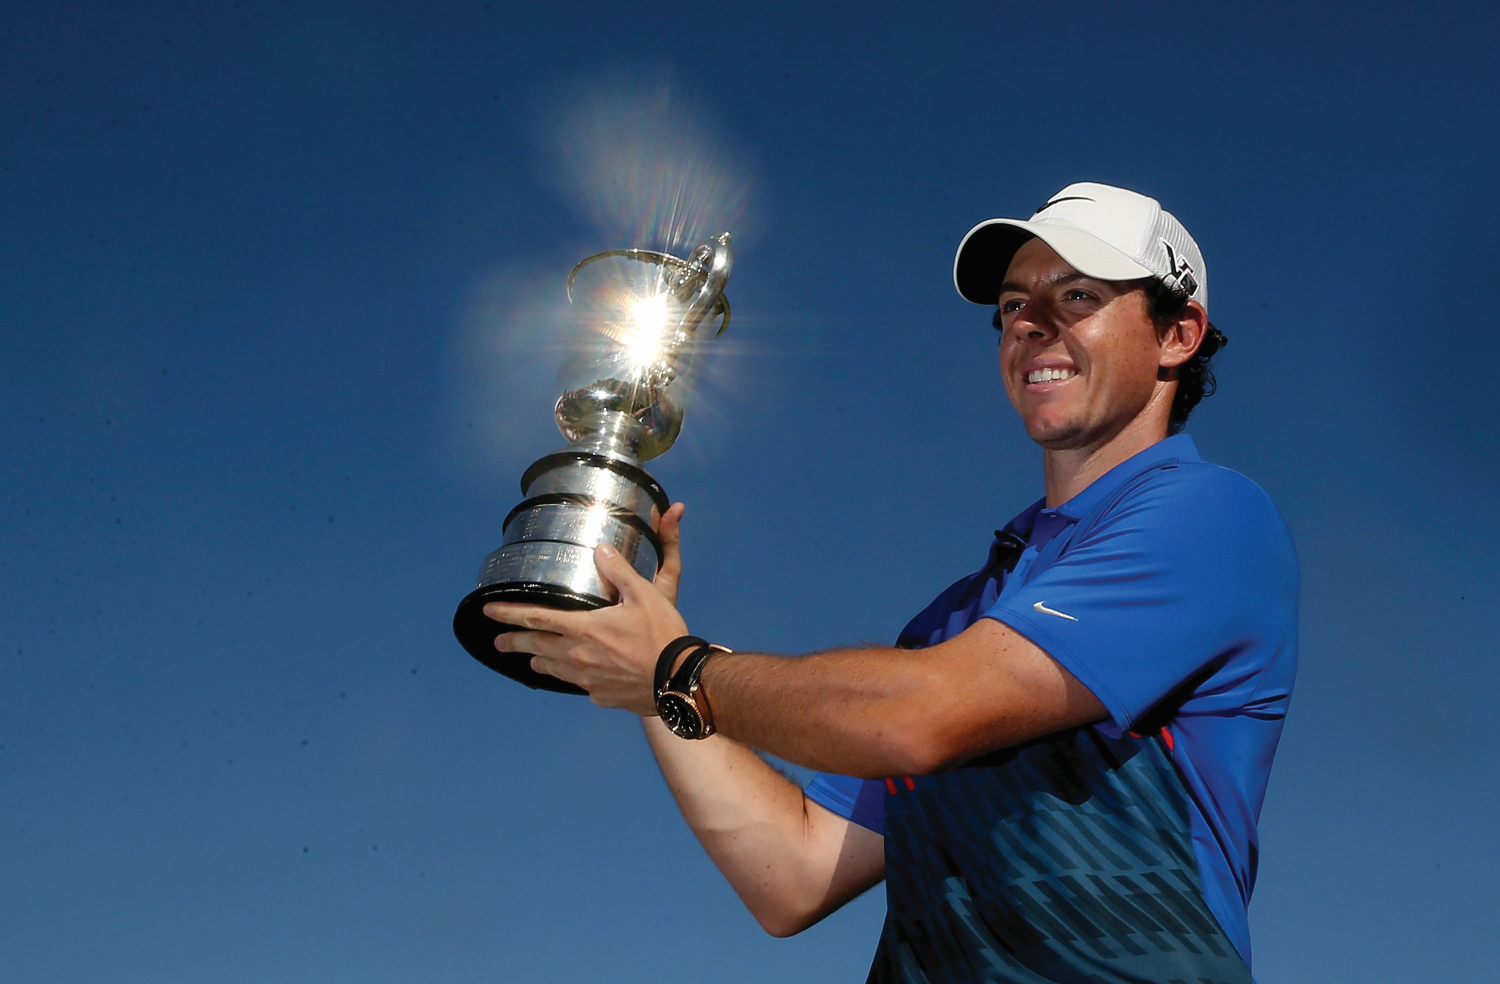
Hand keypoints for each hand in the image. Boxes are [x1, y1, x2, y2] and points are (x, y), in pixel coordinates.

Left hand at [485, 503, 689, 714]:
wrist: (678, 681)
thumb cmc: (662, 636)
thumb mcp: (644, 595)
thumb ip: (619, 571)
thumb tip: (602, 550)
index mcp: (584, 629)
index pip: (536, 618)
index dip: (509, 613)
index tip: (489, 611)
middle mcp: (578, 656)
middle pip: (536, 647)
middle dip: (514, 642)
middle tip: (498, 642)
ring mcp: (587, 681)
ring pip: (553, 669)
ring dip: (540, 660)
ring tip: (532, 660)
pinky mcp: (601, 696)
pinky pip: (579, 685)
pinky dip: (574, 676)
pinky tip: (580, 675)